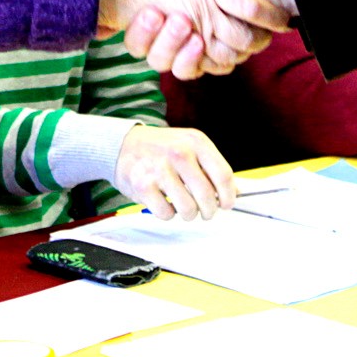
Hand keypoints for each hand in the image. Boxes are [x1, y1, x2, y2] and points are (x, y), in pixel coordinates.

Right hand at [104, 0, 292, 78]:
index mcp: (163, 6)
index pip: (136, 35)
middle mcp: (176, 30)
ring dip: (183, 56)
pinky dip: (208, 61)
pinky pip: (207, 70)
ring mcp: (199, 46)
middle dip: (163, 44)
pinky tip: (210, 44)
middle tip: (179, 21)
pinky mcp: (221, 56)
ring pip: (178, 69)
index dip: (138, 33)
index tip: (151, 13)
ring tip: (197, 36)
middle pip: (155, 57)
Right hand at [112, 124, 235, 219]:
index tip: (226, 205)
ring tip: (183, 207)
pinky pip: (166, 214)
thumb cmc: (161, 149)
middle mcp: (179, 153)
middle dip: (209, 211)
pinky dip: (168, 214)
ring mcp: (160, 169)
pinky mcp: (143, 185)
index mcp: (196, 142)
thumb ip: (211, 166)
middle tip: (205, 212)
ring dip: (188, 214)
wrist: (123, 145)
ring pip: (188, 209)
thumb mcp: (189, 145)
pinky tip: (164, 202)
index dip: (228, 196)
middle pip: (207, 195)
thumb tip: (234, 191)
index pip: (223, 175)